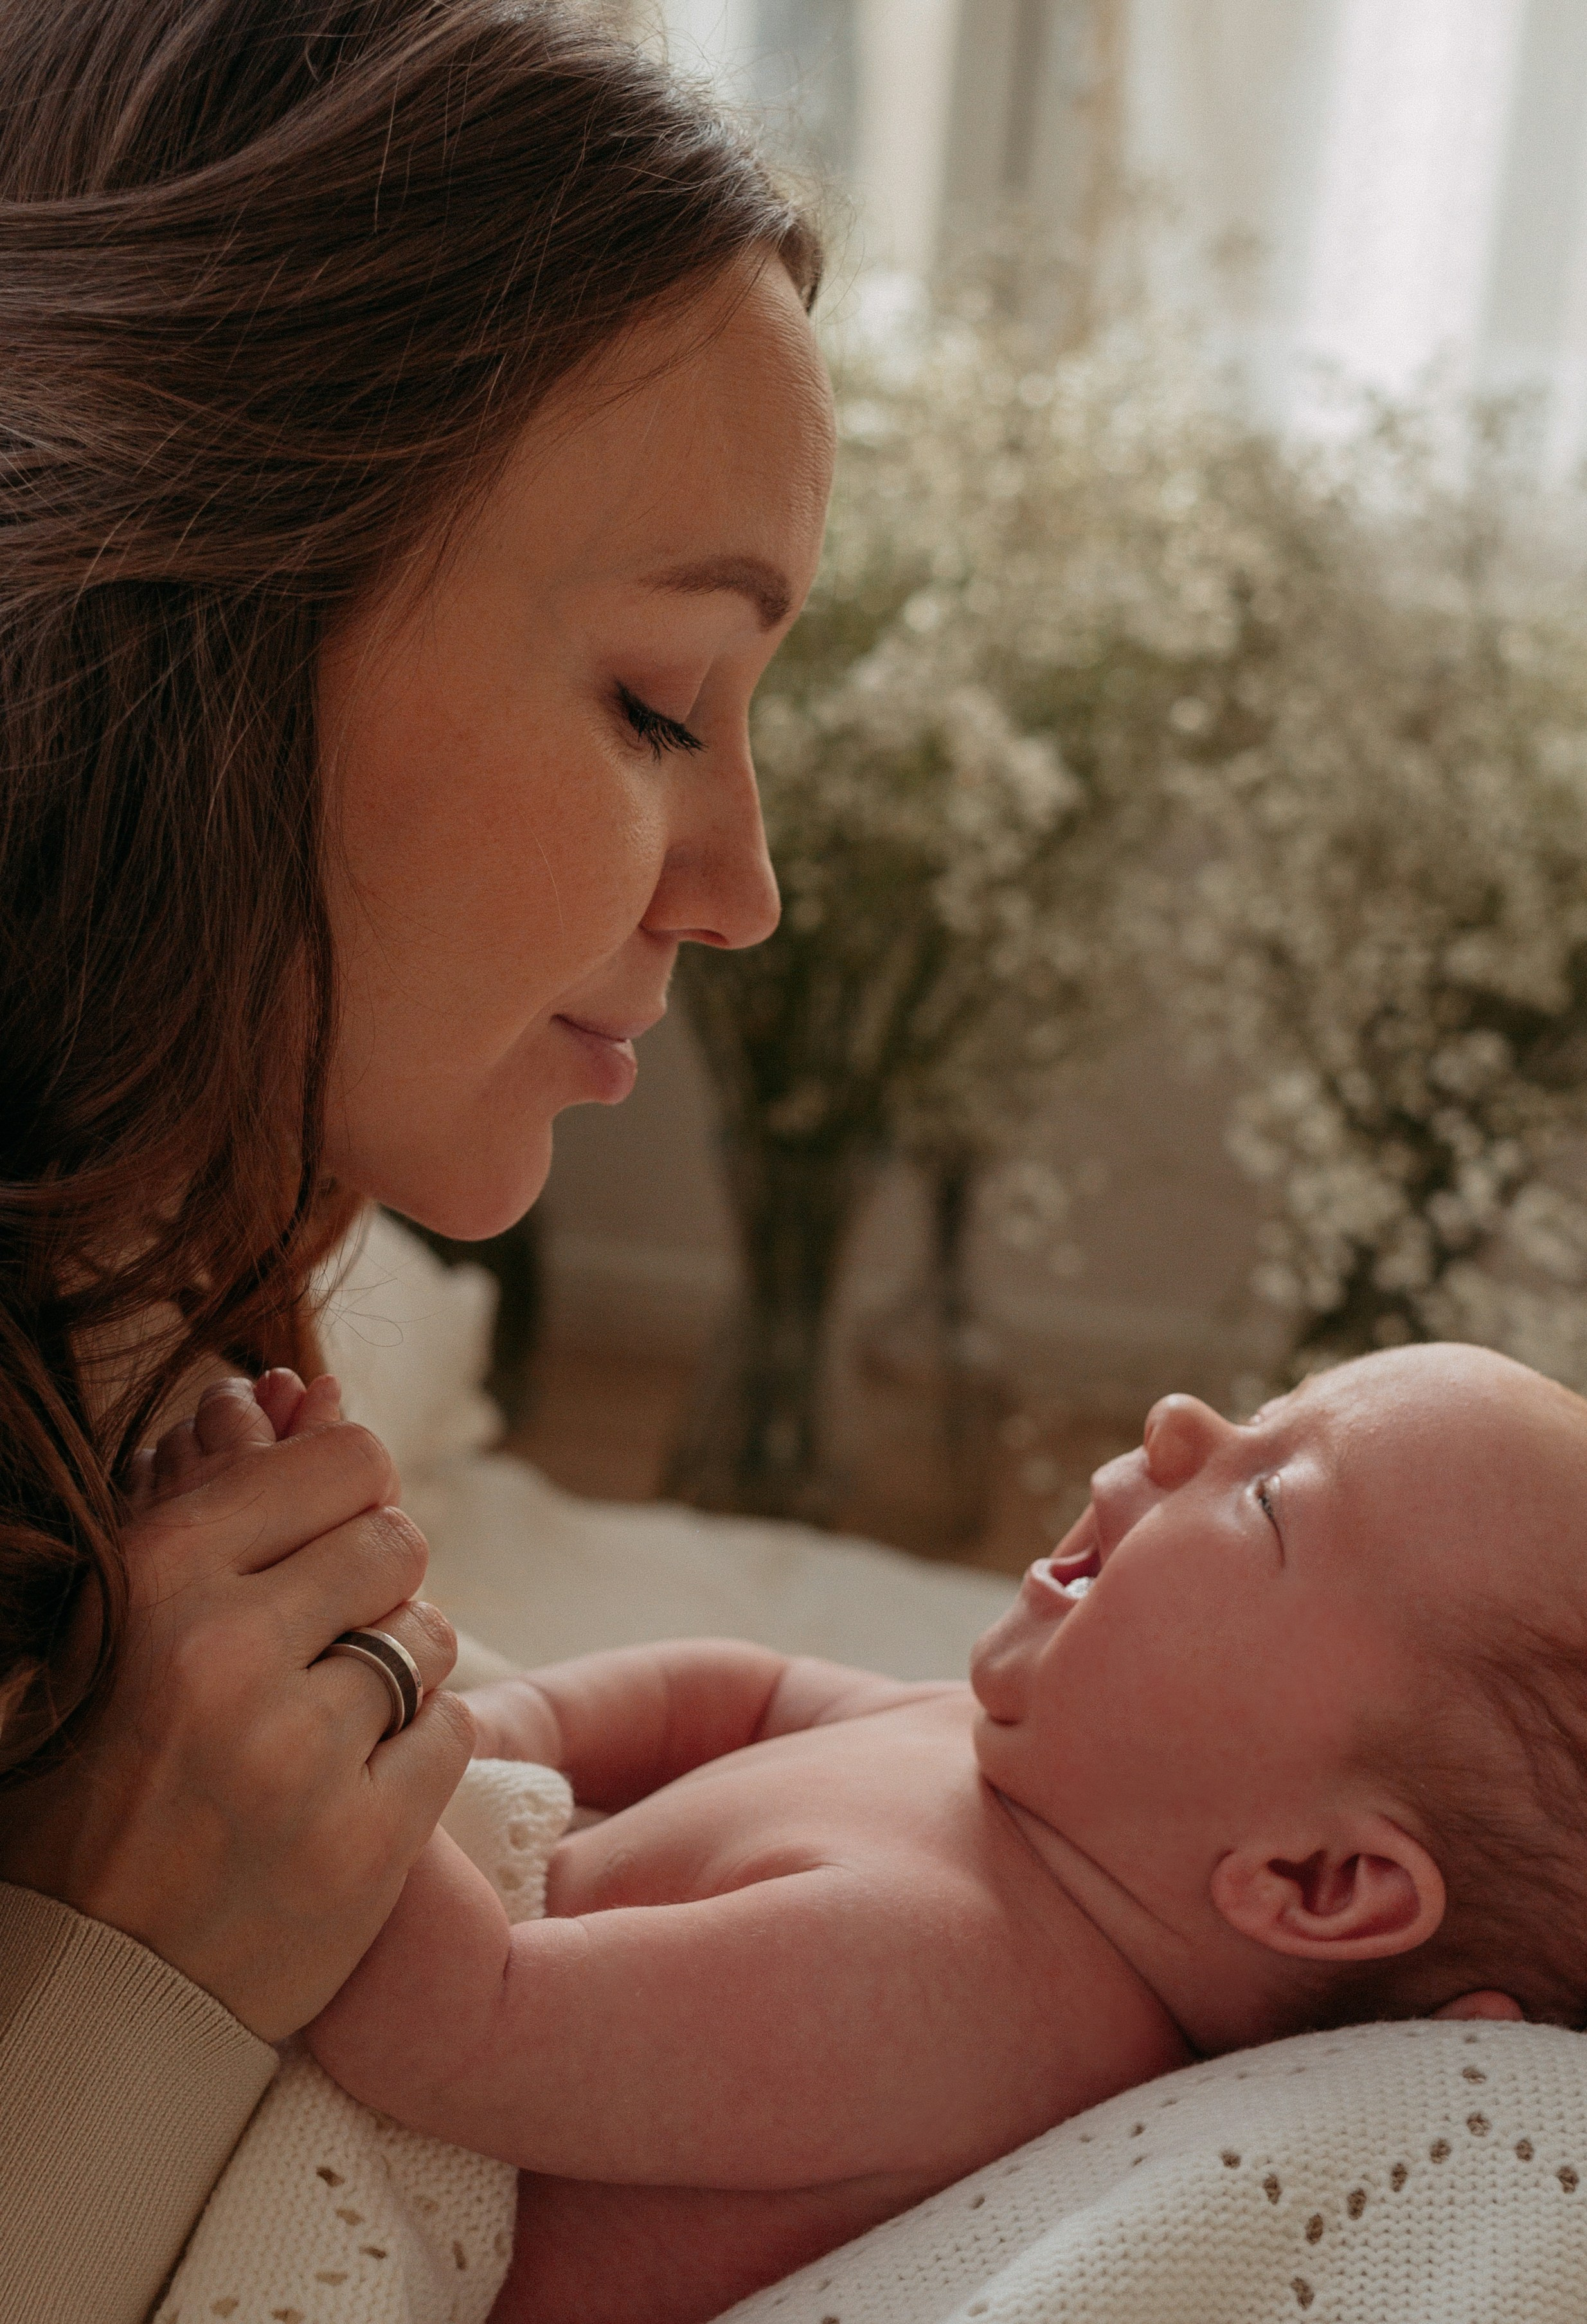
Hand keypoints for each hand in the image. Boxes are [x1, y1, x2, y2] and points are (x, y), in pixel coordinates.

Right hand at [0, 1373, 472, 2039]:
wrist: (83, 1987)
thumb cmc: (91, 1775)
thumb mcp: (115, 1616)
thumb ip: (203, 1494)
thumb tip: (287, 1386)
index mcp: (156, 1578)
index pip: (342, 1461)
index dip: (346, 1493)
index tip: (318, 1539)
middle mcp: (227, 1655)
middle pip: (397, 1541)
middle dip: (373, 1579)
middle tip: (317, 1640)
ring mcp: (300, 1757)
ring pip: (433, 1636)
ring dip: (398, 1667)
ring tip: (324, 1718)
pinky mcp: (362, 1849)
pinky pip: (455, 1731)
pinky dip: (417, 1749)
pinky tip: (350, 1783)